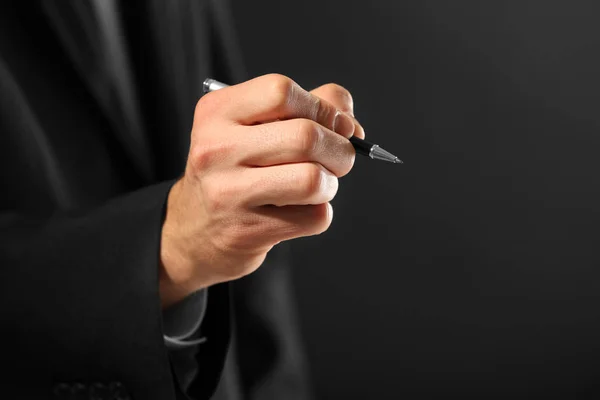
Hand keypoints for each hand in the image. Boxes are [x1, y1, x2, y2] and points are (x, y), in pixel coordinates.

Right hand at [159, 74, 364, 306]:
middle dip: (340, 149)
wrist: (195, 228)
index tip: (335, 124)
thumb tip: (350, 125)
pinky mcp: (246, 232)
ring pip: (312, 180)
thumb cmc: (237, 169)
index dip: (322, 107)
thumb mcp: (255, 126)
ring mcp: (228, 193)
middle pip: (306, 137)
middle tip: (340, 159)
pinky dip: (319, 213)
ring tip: (318, 186)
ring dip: (330, 184)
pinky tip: (298, 211)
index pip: (281, 91)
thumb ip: (309, 107)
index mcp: (217, 112)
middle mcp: (216, 149)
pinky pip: (313, 217)